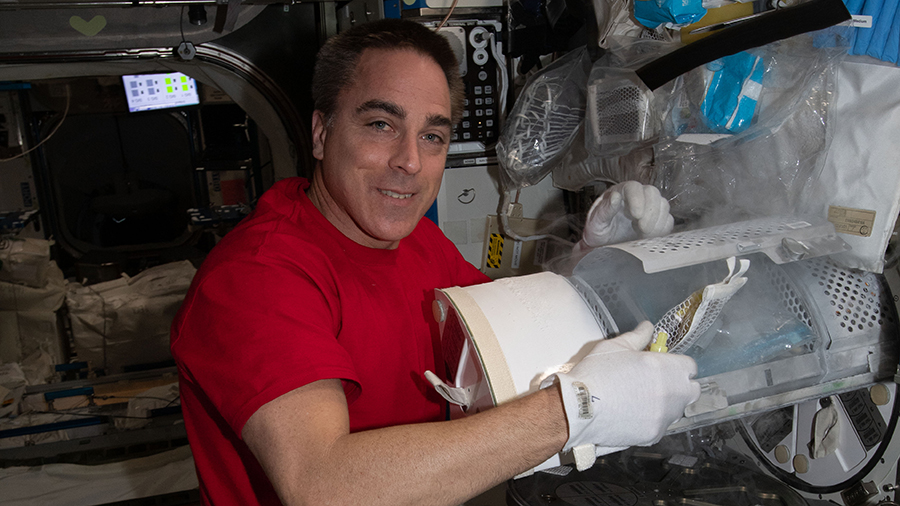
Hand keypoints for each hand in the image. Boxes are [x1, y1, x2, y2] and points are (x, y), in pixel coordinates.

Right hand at [541, 321, 699, 468]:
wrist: (579, 408)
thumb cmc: (597, 375)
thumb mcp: (616, 347)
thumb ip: (638, 337)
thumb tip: (648, 328)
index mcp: (666, 368)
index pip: (690, 367)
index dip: (676, 364)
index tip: (664, 365)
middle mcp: (672, 394)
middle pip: (690, 391)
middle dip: (678, 386)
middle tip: (656, 382)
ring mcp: (664, 417)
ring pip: (675, 410)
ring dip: (665, 404)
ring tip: (640, 399)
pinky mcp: (653, 435)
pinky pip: (659, 426)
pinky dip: (650, 420)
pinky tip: (631, 414)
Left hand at [581, 181, 672, 246]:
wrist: (605, 245)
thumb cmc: (598, 231)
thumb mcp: (596, 223)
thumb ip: (604, 210)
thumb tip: (615, 197)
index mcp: (619, 192)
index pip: (633, 187)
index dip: (637, 199)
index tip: (636, 215)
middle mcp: (636, 197)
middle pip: (652, 193)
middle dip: (650, 211)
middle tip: (641, 227)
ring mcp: (648, 208)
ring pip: (663, 205)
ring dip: (656, 221)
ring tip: (643, 233)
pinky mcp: (657, 221)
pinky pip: (668, 220)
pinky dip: (662, 229)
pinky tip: (650, 236)